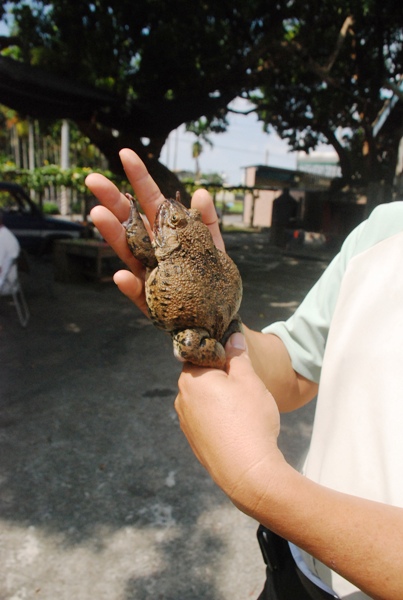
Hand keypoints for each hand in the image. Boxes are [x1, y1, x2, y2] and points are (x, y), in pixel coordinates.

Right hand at [85, 148, 223, 313]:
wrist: (217, 320)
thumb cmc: (211, 281)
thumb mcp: (214, 249)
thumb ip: (206, 224)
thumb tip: (200, 193)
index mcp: (167, 235)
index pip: (152, 203)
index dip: (140, 179)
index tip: (126, 154)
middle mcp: (152, 252)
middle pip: (130, 223)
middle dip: (113, 201)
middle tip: (92, 179)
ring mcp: (149, 277)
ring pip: (129, 254)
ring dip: (113, 235)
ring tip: (97, 214)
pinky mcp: (151, 305)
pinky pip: (139, 295)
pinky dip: (129, 287)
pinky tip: (121, 276)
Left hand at [175, 332, 283, 511]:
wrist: (248, 473)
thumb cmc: (250, 420)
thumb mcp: (249, 380)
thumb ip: (238, 355)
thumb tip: (233, 336)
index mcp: (191, 378)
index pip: (199, 354)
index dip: (219, 353)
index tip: (236, 358)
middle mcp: (182, 399)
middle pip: (201, 377)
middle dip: (221, 377)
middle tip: (245, 384)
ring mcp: (186, 423)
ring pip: (204, 400)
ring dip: (220, 399)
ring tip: (244, 409)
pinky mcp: (195, 442)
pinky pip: (206, 421)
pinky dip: (219, 419)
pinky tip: (238, 427)